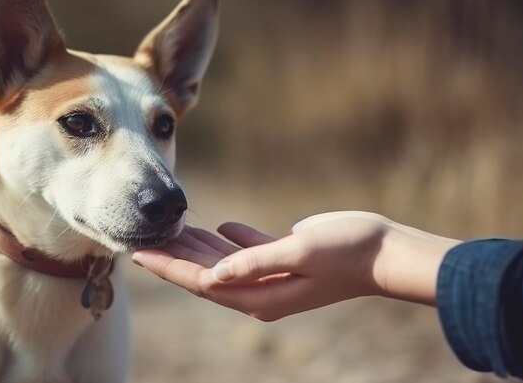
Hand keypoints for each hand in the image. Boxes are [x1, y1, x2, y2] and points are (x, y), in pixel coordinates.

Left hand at [132, 212, 458, 320]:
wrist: (383, 251)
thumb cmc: (347, 250)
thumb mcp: (301, 252)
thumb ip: (256, 261)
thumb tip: (213, 273)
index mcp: (261, 295)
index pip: (202, 283)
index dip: (169, 268)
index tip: (138, 253)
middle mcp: (261, 290)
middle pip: (206, 274)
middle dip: (173, 258)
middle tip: (140, 239)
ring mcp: (272, 276)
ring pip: (223, 263)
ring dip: (195, 248)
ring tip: (166, 231)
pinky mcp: (284, 260)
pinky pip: (246, 251)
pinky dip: (226, 241)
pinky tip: (211, 227)